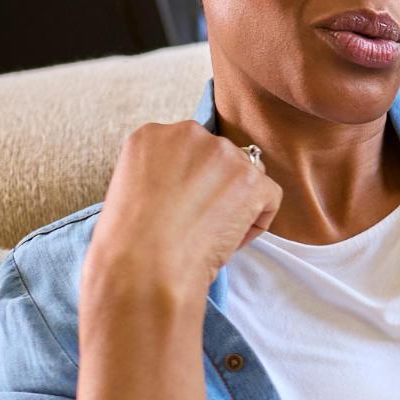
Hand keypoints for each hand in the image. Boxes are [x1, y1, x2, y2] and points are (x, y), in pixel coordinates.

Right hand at [83, 121, 283, 302]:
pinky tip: (230, 241)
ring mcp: (224, 154)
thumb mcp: (130, 188)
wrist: (143, 265)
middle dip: (217, 187)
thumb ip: (161, 173)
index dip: (190, 181)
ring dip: (239, 201)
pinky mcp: (252, 180)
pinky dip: (257, 222)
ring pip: (247, 174)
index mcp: (153, 135)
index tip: (182, 206)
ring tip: (212, 233)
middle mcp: (189, 134)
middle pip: (220, 158)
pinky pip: (270, 196)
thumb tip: (190, 183)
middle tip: (201, 221)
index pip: (189, 149)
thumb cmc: (129, 240)